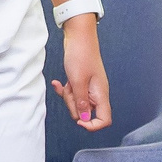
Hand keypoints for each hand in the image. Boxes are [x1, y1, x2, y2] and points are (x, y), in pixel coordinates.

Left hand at [51, 15, 111, 130]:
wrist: (78, 36)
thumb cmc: (81, 55)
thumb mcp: (78, 81)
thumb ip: (81, 102)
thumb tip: (84, 119)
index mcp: (101, 94)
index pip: (104, 120)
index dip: (92, 125)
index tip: (79, 120)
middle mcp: (97, 93)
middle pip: (86, 113)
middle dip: (73, 106)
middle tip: (69, 91)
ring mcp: (89, 88)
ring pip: (77, 103)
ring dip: (67, 96)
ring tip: (65, 83)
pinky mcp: (81, 83)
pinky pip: (72, 93)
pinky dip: (65, 90)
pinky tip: (57, 82)